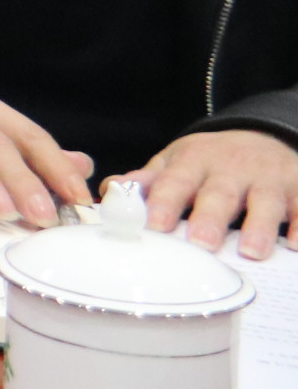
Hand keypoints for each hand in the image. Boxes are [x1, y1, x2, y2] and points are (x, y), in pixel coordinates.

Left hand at [128, 130, 297, 255]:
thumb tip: (109, 192)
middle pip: (219, 194)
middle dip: (209, 218)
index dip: (164, 203)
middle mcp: (232, 167)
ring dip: (259, 226)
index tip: (155, 226)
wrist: (264, 136)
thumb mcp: (177, 162)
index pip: (175, 182)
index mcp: (194, 161)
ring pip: (264, 201)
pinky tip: (297, 246)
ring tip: (251, 252)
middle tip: (200, 244)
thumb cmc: (212, 160)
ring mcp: (268, 177)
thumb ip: (148, 181)